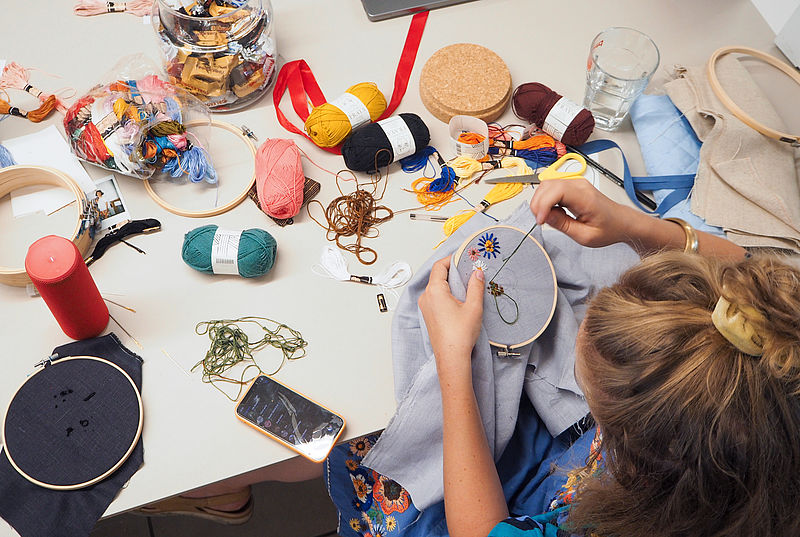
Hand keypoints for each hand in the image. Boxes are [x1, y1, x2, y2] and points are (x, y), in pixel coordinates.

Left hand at [418, 257, 484, 376]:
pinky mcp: (428, 315)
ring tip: (467, 287)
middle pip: (438, 276)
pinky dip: (446, 294)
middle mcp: (426, 297)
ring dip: (450, 284)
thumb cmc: (460, 334)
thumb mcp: (473, 307)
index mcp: (435, 291)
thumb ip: (476, 286)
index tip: (463, 258)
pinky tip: (460, 300)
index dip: (451, 259)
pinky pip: (436, 297)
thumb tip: (477, 273)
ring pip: (437, 287)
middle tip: (469, 271)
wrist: (451, 357)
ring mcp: (425, 306)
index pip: (439, 266)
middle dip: (453, 272)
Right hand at [529, 179, 633, 247]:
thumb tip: (545, 216)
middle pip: (548, 185)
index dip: (543, 204)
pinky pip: (552, 188)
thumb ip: (563, 225)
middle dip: (538, 203)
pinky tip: (551, 212)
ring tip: (545, 217)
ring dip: (540, 201)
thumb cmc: (608, 228)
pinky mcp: (572, 186)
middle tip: (541, 221)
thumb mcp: (585, 236)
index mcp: (586, 197)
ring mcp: (575, 183)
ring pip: (547, 184)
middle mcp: (580, 186)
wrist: (621, 222)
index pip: (556, 190)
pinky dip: (545, 199)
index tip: (541, 220)